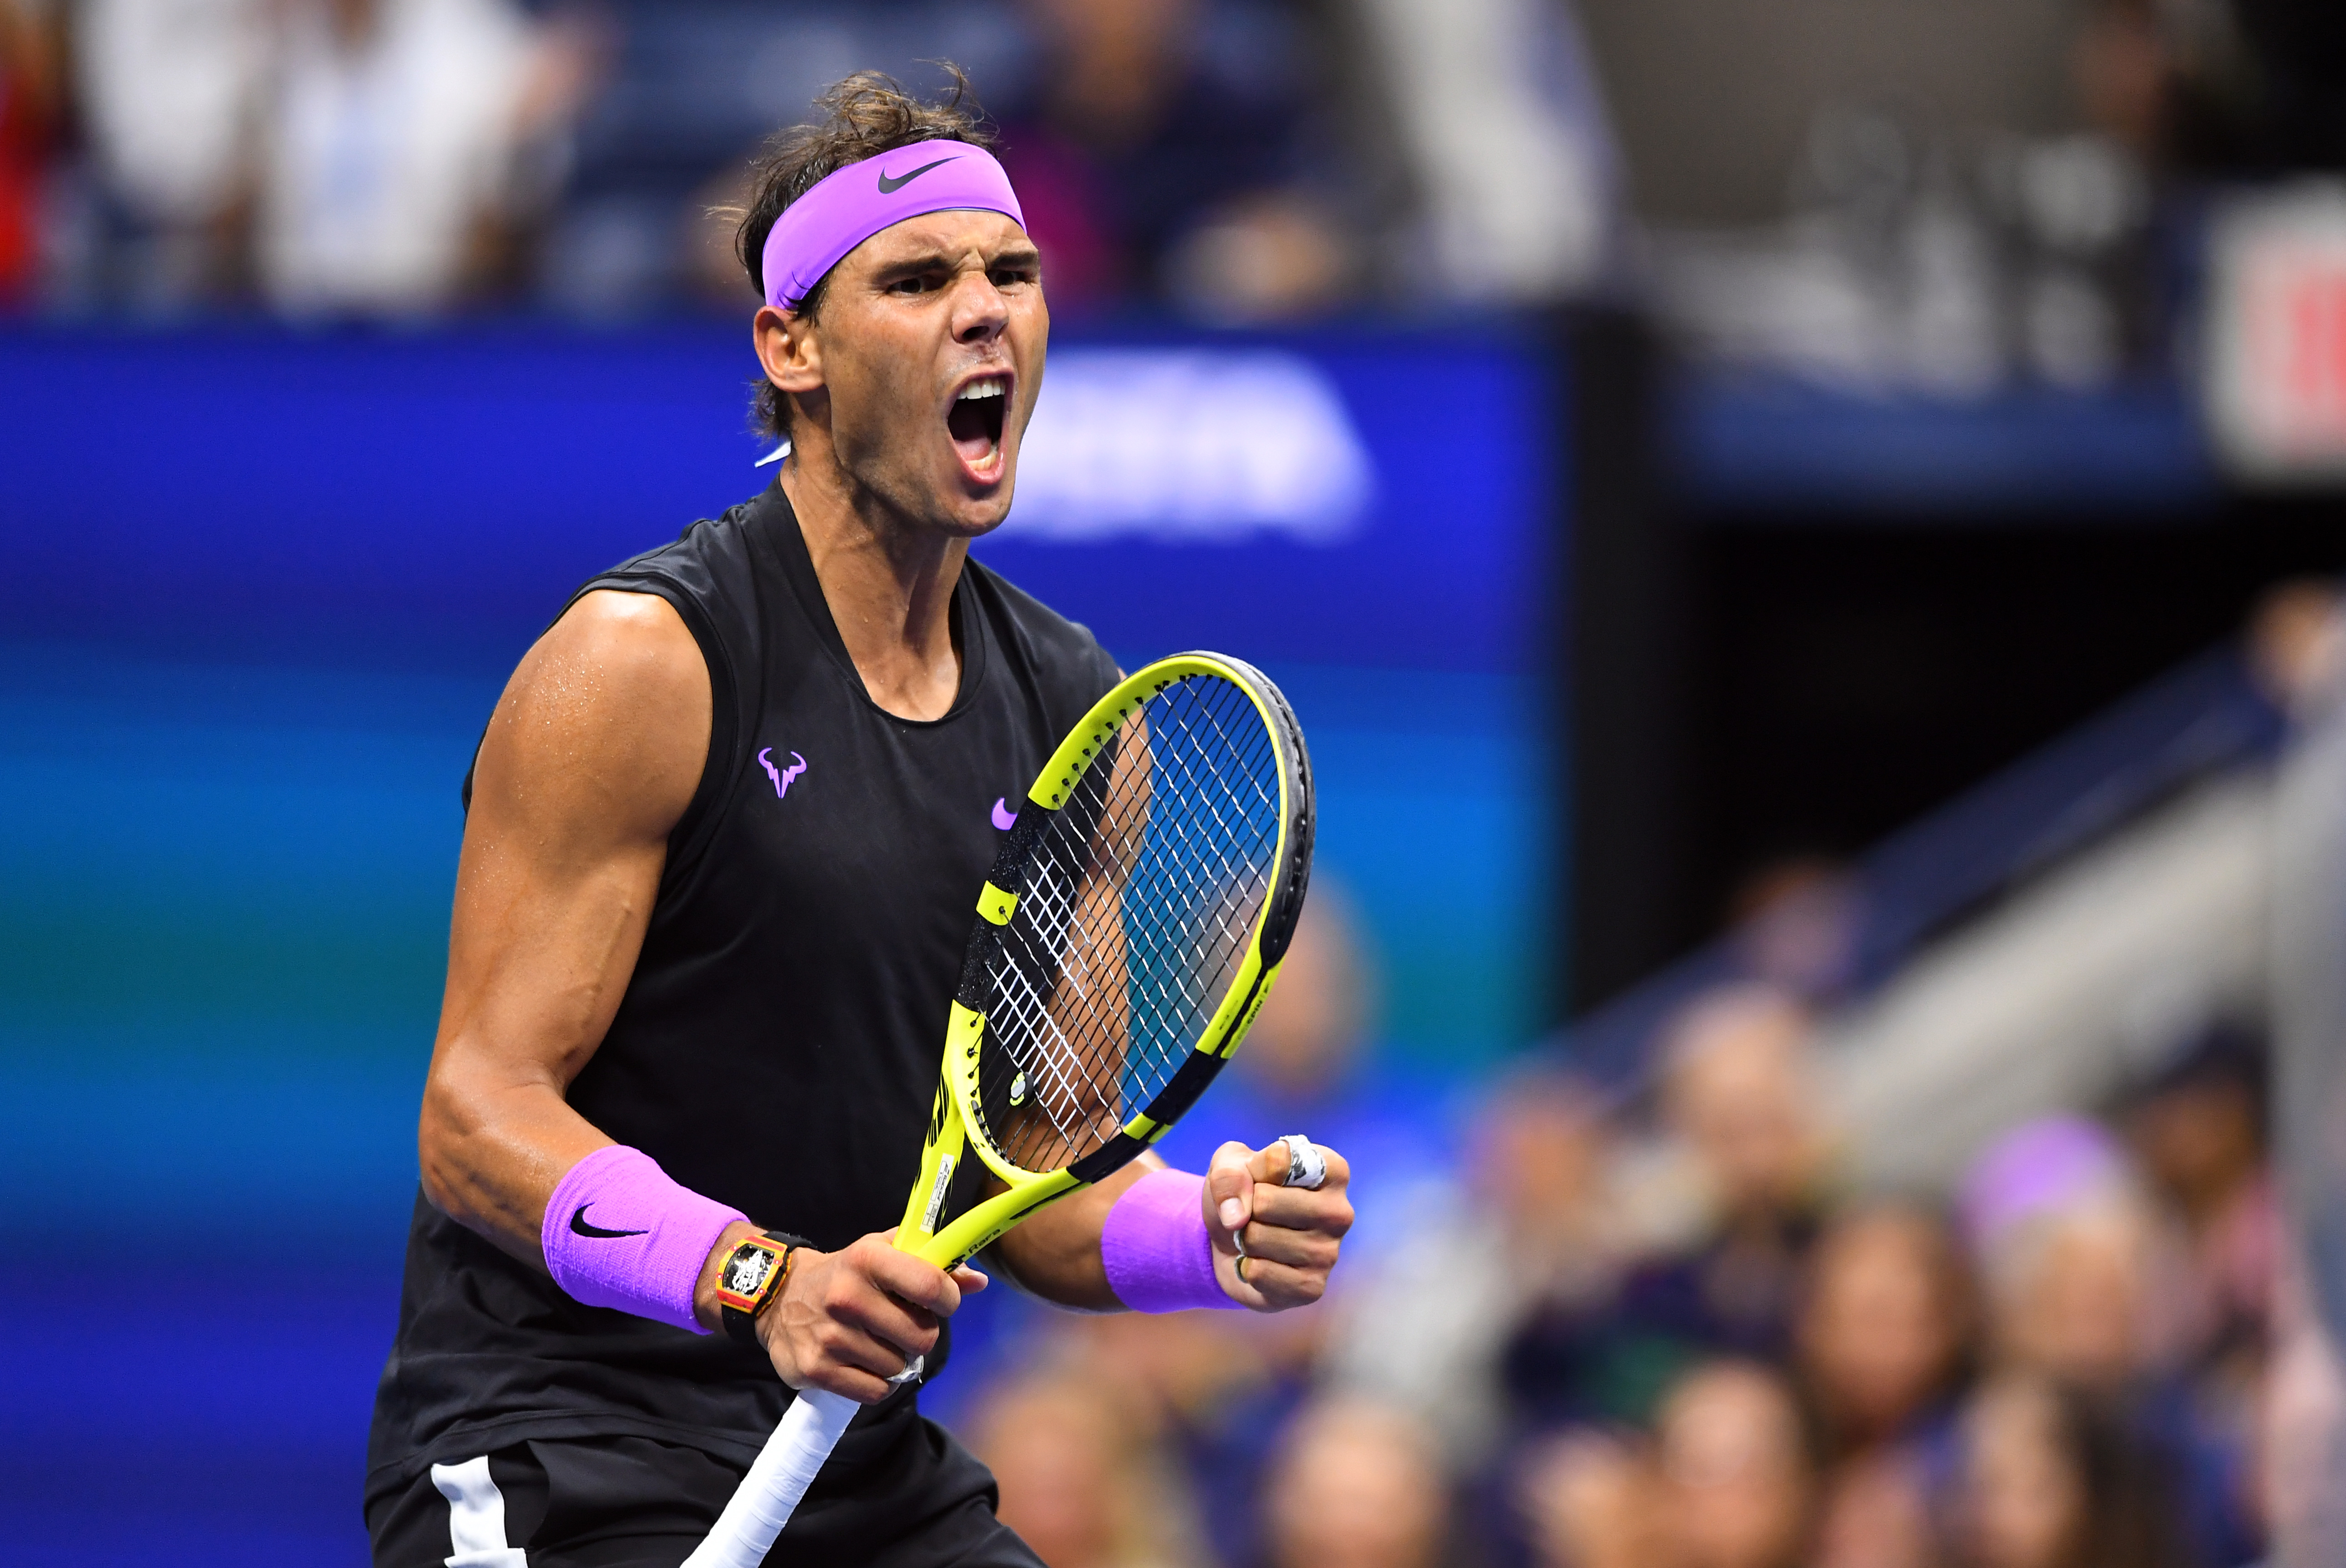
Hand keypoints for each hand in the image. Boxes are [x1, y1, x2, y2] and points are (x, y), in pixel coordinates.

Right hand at [702, 1225, 985, 1401]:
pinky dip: (877, 1382)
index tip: (941, 1302)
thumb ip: (933, 1263)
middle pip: (922, 1337)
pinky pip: (875, 1391)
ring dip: (896, 1359)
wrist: (780, 1297)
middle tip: (902, 1325)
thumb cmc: (847, 1273)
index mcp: (867, 1259)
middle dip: (920, 1334)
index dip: (948, 1299)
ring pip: (899, 1367)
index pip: (932, 1286)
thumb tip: (978, 1281)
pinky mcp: (816, 1370)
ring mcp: (830, 1337)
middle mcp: (847, 1297)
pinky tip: (863, 1361)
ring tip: (875, 1340)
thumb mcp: (884, 1253)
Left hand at [1205, 1139, 1351, 1310]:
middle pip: (1265, 1202)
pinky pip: (1259, 1273)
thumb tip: (1236, 1217)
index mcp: (1332, 1171)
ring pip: (1257, 1238)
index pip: (1279, 1161)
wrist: (1233, 1240)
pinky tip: (1261, 1262)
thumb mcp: (1228, 1165)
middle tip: (1254, 1214)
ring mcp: (1329, 1253)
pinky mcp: (1313, 1287)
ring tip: (1257, 1238)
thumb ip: (1229, 1174)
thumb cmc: (1243, 1192)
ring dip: (1244, 1239)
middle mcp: (1340, 1212)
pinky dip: (1246, 1268)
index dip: (1253, 1169)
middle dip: (1245, 1208)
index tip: (1260, 1178)